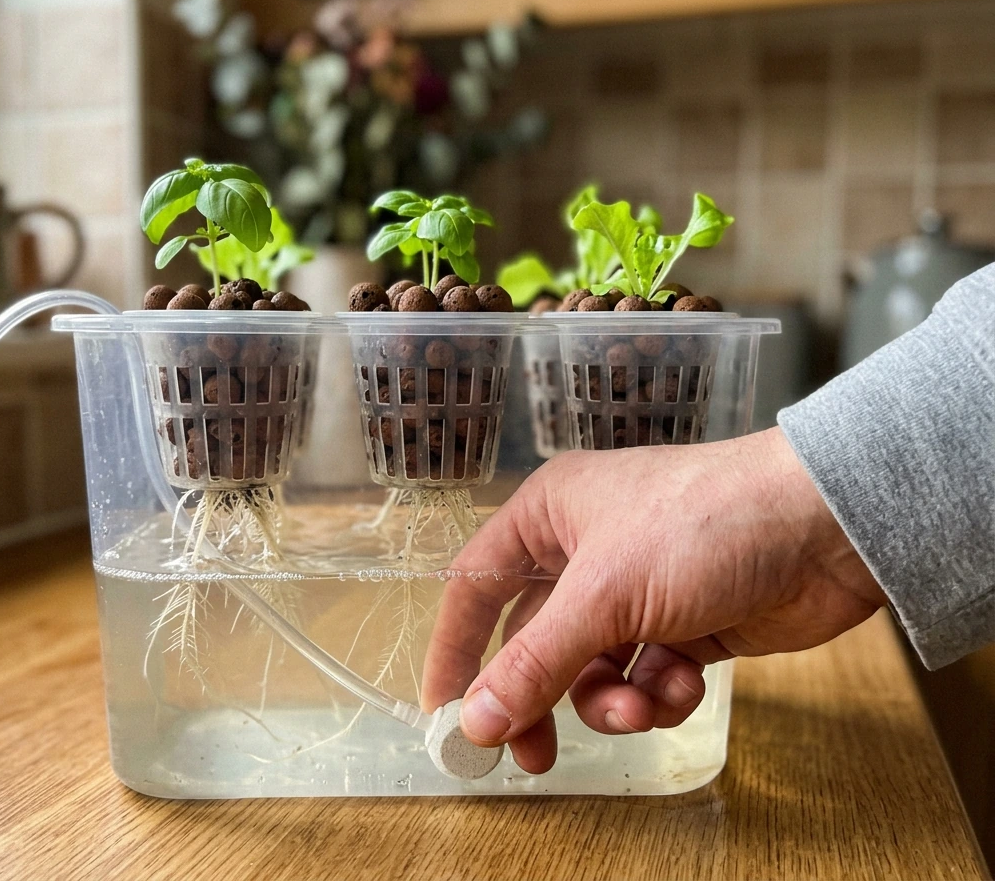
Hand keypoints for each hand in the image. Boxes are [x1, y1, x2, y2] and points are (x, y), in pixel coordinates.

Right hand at [420, 427, 884, 773]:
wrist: (826, 528)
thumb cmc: (701, 526)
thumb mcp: (604, 595)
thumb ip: (534, 663)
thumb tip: (474, 723)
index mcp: (550, 517)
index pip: (477, 588)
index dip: (456, 651)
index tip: (446, 714)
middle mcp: (586, 552)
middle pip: (535, 642)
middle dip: (539, 698)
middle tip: (529, 756)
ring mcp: (638, 593)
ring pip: (592, 671)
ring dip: (609, 701)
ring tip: (637, 708)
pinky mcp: (684, 628)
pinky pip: (644, 678)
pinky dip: (659, 692)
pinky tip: (684, 682)